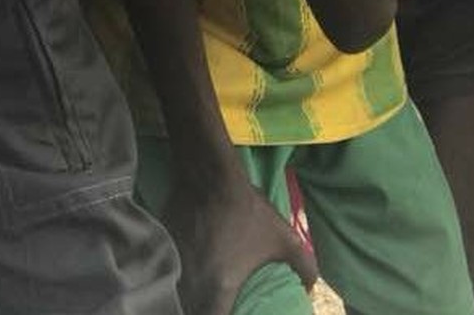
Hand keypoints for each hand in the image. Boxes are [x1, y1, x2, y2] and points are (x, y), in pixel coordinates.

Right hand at [164, 174, 316, 314]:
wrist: (209, 174)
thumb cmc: (247, 210)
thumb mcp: (283, 238)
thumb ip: (303, 266)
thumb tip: (309, 288)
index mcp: (219, 290)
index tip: (230, 313)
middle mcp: (191, 283)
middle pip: (192, 311)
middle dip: (202, 309)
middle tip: (219, 303)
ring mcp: (173, 265)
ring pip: (178, 294)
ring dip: (189, 298)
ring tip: (202, 292)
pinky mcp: (164, 249)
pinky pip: (169, 273)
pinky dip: (176, 278)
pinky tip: (188, 270)